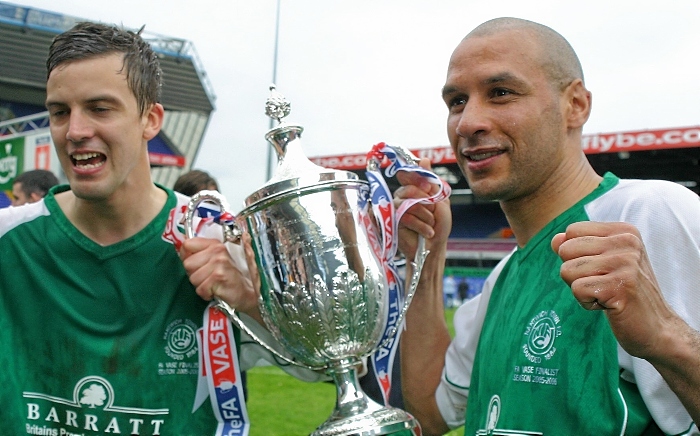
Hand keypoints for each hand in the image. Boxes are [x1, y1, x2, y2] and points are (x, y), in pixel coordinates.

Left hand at [180, 236, 259, 316]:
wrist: (247, 293)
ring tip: (213, 284)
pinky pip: (200, 289)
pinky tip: (215, 291)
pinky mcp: (219, 277)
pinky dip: (206, 294)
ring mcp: (218, 263)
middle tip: (208, 277)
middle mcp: (217, 251)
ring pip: (193, 278)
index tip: (196, 264)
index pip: (187, 244)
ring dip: (201, 285)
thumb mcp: (216, 259)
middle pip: (187, 264)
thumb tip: (181, 248)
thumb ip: (200, 252)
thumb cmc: (229, 277)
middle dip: (194, 274)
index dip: (187, 256)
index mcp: (215, 244)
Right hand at [394, 158, 451, 260]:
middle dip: (426, 202)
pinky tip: (427, 232)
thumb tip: (424, 159)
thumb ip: (431, 181)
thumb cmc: (438, 224)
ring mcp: (395, 209)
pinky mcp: (392, 223)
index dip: (418, 179)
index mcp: (412, 188)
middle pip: (410, 189)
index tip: (429, 189)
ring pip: (409, 203)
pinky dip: (421, 225)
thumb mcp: (440, 200)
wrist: (434, 246)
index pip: (407, 174)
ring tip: (431, 225)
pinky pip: (406, 217)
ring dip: (426, 215)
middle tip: (433, 212)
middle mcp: (401, 196)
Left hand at [552, 221, 679, 359]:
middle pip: (565, 250)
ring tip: (606, 295)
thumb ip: (577, 247)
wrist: (657, 328)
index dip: (575, 255)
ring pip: (567, 270)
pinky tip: (609, 305)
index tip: (600, 270)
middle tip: (602, 285)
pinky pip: (577, 289)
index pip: (572, 231)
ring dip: (581, 289)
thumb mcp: (602, 263)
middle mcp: (627, 242)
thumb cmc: (625, 294)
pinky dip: (587, 303)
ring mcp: (626, 264)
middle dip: (575, 273)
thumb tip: (555, 239)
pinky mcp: (620, 287)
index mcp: (623, 232)